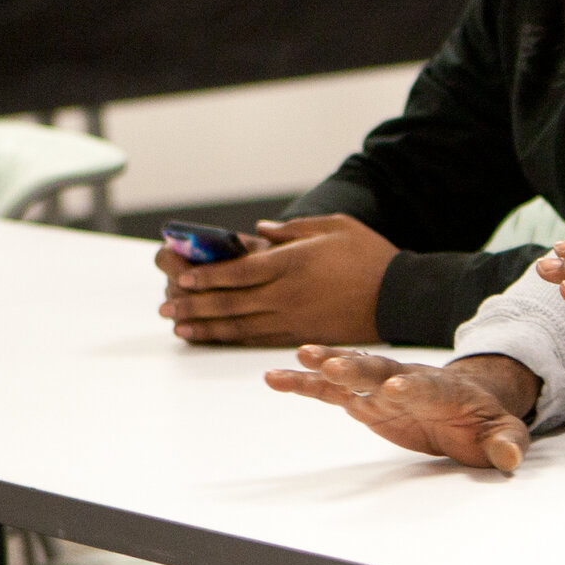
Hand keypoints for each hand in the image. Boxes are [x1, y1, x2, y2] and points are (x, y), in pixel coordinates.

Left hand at [156, 215, 396, 345]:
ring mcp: (293, 318)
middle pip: (230, 301)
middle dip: (194, 303)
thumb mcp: (335, 226)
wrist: (399, 295)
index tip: (181, 276)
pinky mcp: (302, 334)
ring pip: (239, 324)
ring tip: (179, 326)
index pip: (238, 271)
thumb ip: (294, 229)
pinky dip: (232, 337)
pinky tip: (215, 336)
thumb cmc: (369, 255)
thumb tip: (261, 231)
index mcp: (293, 263)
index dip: (206, 275)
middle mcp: (287, 294)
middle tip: (165, 307)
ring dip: (205, 325)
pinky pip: (258, 338)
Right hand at [265, 347, 538, 471]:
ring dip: (328, 365)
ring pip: (353, 373)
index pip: (426, 387)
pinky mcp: (364, 400)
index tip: (395, 388)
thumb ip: (506, 444)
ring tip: (300, 358)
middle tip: (334, 364)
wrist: (465, 401)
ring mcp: (382, 388)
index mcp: (443, 390)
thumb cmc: (484, 420)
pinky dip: (306, 383)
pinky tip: (276, 377)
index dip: (412, 387)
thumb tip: (510, 460)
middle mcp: (408, 381)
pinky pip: (331, 390)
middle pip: (382, 371)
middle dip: (360, 369)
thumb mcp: (503, 433)